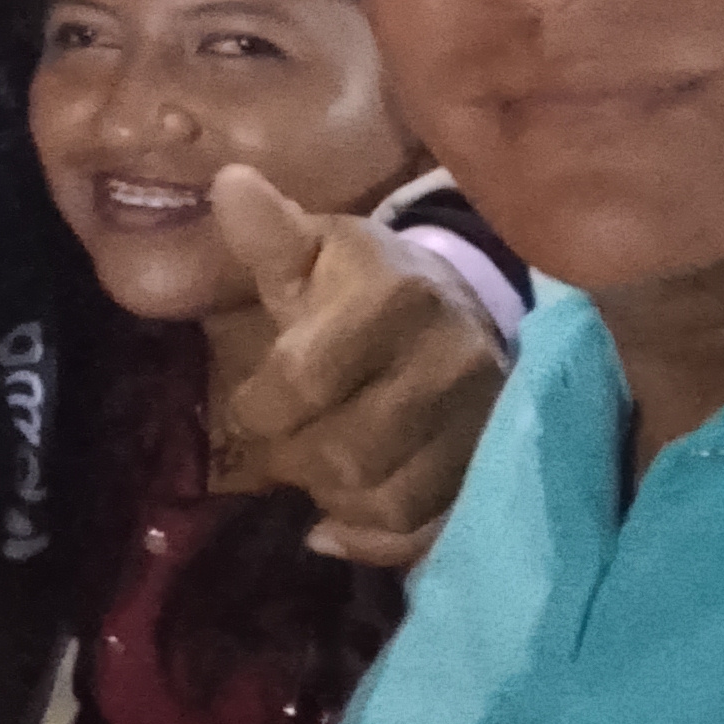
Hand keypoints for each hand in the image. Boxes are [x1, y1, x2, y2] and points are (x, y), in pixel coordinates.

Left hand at [210, 166, 506, 565]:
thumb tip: (226, 184)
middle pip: (343, 455)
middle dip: (295, 458)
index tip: (250, 406)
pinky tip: (346, 521)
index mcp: (396, 297)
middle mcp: (452, 361)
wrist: (464, 311)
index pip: (302, 382)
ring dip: (335, 499)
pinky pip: (429, 533)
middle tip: (287, 441)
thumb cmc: (364, 284)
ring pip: (386, 500)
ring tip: (323, 467)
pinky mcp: (497, 470)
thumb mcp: (315, 251)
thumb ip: (268, 232)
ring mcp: (484, 423)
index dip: (258, 409)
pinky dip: (376, 539)